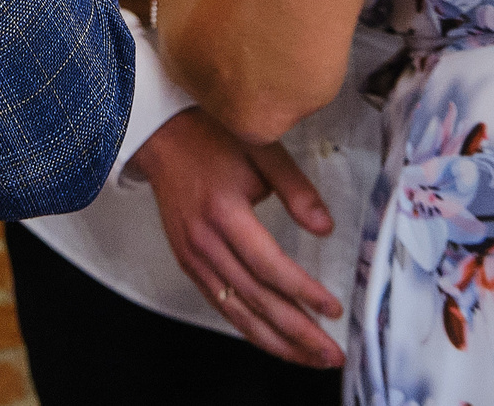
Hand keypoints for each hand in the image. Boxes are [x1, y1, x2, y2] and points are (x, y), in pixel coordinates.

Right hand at [129, 108, 344, 367]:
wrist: (160, 137)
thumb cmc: (210, 137)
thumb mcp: (259, 147)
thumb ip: (296, 188)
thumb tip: (326, 227)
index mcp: (224, 213)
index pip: (269, 267)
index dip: (303, 292)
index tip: (333, 309)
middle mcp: (205, 242)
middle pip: (255, 300)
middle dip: (297, 332)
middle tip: (331, 353)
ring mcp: (192, 257)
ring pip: (236, 312)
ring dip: (275, 341)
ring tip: (309, 357)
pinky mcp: (187, 263)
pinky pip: (220, 304)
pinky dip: (248, 327)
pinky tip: (273, 340)